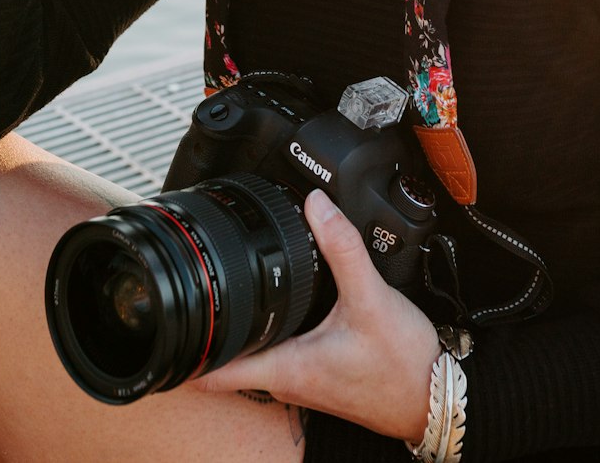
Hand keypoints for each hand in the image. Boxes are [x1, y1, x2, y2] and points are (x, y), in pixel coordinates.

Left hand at [191, 189, 439, 442]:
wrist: (438, 397)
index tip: (162, 327)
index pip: (214, 373)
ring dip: (237, 328)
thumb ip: (342, 247)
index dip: (181, 354)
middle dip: (205, 328)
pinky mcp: (321, 371)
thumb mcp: (371, 297)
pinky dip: (267, 327)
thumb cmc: (404, 365)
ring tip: (222, 290)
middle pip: (226, 359)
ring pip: (252, 354)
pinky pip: (279, 350)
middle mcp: (288, 379)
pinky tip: (276, 303)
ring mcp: (303, 378)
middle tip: (187, 289)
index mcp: (287, 369)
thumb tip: (316, 203)